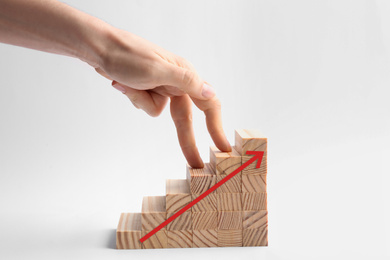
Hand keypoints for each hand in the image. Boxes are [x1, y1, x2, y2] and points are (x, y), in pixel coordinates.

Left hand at [95, 28, 230, 166]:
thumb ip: (187, 82)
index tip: (222, 147)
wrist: (99, 48)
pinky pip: (146, 106)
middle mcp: (176, 81)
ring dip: (142, 101)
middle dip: (186, 139)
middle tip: (194, 163)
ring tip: (128, 83)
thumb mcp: (158, 69)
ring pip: (158, 111)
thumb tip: (211, 91)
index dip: (216, 126)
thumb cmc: (127, 54)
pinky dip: (134, 98)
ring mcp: (161, 87)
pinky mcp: (148, 90)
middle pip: (185, 116)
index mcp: (184, 74)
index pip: (208, 103)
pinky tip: (124, 83)